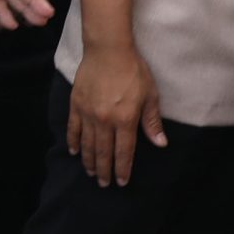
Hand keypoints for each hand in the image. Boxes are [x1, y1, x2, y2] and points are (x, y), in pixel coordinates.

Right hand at [69, 40, 165, 187]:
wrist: (108, 50)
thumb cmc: (133, 70)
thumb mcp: (150, 95)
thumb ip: (151, 121)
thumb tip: (160, 143)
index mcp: (125, 119)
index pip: (124, 152)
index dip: (122, 169)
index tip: (121, 182)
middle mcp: (105, 121)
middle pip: (104, 152)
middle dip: (105, 170)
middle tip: (104, 184)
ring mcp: (88, 114)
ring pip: (87, 144)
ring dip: (89, 161)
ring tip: (92, 172)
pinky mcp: (76, 105)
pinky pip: (73, 129)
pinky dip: (74, 142)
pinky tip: (75, 152)